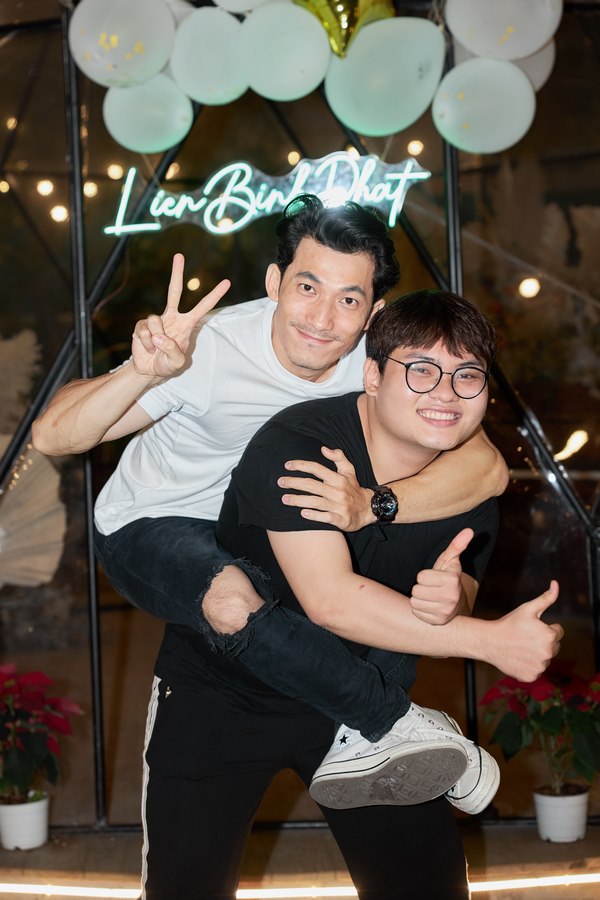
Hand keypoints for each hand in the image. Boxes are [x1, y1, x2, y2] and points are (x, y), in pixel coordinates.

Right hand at [131, 253, 230, 378]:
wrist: (148, 369)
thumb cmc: (167, 365)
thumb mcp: (176, 362)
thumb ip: (172, 350)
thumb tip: (159, 335)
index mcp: (186, 324)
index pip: (203, 307)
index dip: (214, 295)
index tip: (227, 282)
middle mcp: (172, 317)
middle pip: (175, 290)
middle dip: (176, 273)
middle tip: (179, 255)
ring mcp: (157, 320)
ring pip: (155, 320)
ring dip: (155, 338)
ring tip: (156, 349)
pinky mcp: (142, 325)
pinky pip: (144, 329)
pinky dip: (145, 342)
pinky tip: (147, 348)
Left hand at [277, 447, 371, 530]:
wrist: (368, 509)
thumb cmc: (354, 489)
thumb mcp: (349, 471)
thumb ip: (338, 457)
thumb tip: (324, 448)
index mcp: (338, 478)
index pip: (317, 469)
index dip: (301, 465)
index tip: (287, 465)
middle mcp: (338, 491)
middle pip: (312, 485)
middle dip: (294, 483)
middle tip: (280, 482)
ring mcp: (339, 506)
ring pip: (315, 502)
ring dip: (298, 500)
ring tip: (284, 499)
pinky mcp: (340, 519)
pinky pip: (325, 517)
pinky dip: (314, 515)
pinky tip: (302, 513)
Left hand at [410, 528, 473, 624]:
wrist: (456, 603)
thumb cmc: (448, 578)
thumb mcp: (450, 561)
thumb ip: (457, 545)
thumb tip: (469, 530)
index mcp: (452, 580)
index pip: (421, 577)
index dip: (424, 576)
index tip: (434, 578)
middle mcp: (451, 597)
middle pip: (416, 590)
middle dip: (421, 587)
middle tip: (431, 588)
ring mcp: (445, 611)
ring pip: (414, 601)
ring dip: (419, 598)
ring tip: (430, 596)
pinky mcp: (437, 621)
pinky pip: (416, 612)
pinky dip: (420, 609)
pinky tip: (430, 606)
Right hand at [485, 581, 562, 681]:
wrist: (489, 641)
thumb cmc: (509, 623)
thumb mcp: (528, 609)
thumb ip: (546, 598)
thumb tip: (556, 583)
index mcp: (550, 635)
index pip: (558, 632)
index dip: (544, 628)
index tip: (530, 628)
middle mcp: (548, 653)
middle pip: (554, 646)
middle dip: (543, 641)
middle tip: (525, 638)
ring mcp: (540, 667)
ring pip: (545, 659)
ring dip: (537, 654)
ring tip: (520, 648)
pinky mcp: (532, 676)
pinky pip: (536, 670)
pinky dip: (529, 665)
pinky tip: (518, 658)